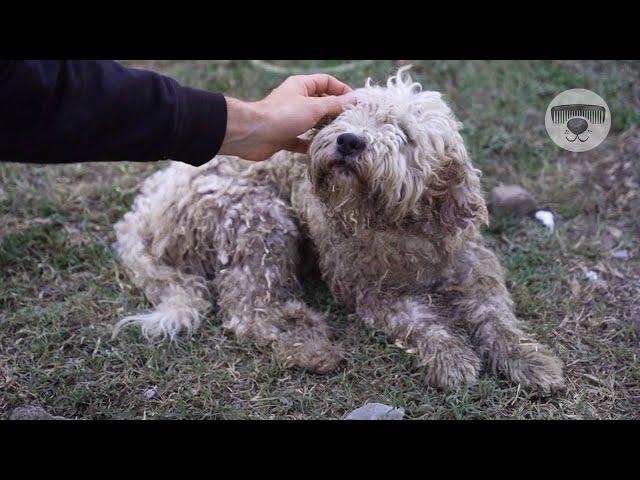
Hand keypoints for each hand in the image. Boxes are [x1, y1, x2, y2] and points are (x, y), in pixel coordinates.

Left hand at [219, 74, 355, 160]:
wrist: (252, 134)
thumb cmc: (282, 115)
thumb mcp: (314, 107)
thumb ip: (334, 105)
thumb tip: (352, 100)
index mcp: (301, 86)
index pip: (326, 82)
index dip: (341, 90)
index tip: (354, 103)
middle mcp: (295, 100)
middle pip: (320, 102)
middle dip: (335, 111)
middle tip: (349, 122)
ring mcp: (289, 118)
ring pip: (311, 122)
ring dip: (323, 128)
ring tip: (338, 136)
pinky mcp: (283, 136)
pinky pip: (301, 139)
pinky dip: (310, 144)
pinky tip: (321, 150)